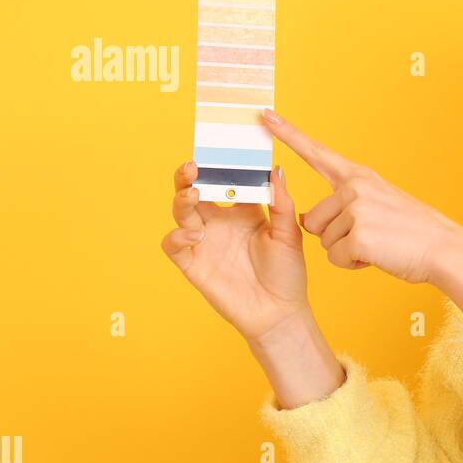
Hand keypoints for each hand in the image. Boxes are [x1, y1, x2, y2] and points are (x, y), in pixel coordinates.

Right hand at [159, 160, 310, 343]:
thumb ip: (281, 203)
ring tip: (192, 193)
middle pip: (195, 189)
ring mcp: (204, 241)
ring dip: (181, 199)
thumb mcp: (289, 235)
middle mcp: (220, 222)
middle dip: (189, 175)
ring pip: (181, 211)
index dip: (220, 165)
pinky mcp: (193, 264)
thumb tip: (276, 169)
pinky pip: (173, 245)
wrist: (279, 314)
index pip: (226, 180)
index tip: (221, 148)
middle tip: (193, 166)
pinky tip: (193, 235)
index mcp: (243, 210)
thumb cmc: (287, 274)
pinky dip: (177, 237)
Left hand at [261, 111, 461, 283]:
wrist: (445, 249)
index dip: (288, 133)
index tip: (264, 115)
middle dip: (333, 237)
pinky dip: (354, 265)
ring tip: (379, 245)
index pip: (316, 152)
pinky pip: (336, 259)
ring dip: (347, 252)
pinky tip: (378, 256)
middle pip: (312, 221)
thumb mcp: (380, 204)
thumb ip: (345, 204)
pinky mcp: (359, 235)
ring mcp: (357, 210)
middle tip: (370, 237)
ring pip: (324, 242)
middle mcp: (355, 187)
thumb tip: (306, 220)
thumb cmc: (414, 232)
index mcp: (360, 176)